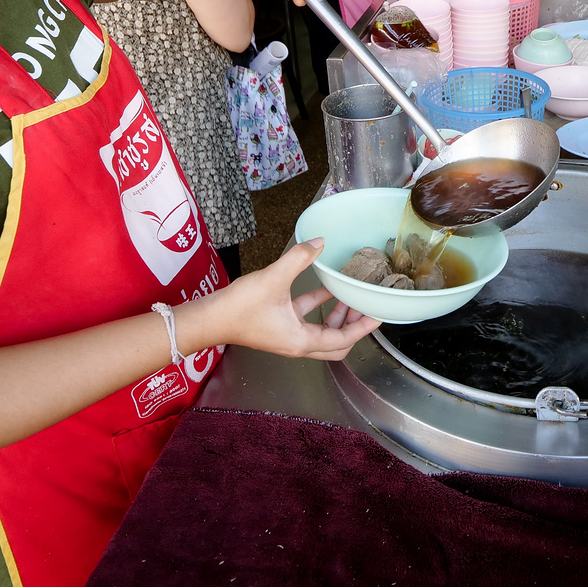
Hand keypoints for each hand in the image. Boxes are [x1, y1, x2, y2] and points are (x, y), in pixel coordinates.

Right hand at [206, 240, 378, 360]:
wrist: (208, 319)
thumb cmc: (238, 308)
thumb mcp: (273, 279)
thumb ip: (299, 259)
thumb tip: (319, 242)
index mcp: (301, 341)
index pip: (342, 340)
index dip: (363, 328)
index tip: (378, 316)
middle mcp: (297, 343)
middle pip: (336, 344)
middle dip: (353, 326)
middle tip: (365, 307)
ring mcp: (287, 335)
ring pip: (322, 332)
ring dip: (336, 316)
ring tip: (348, 296)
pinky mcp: (278, 324)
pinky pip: (306, 318)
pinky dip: (318, 306)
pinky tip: (324, 288)